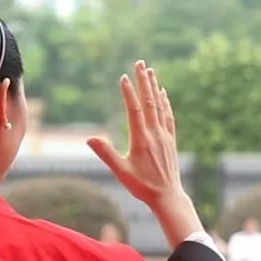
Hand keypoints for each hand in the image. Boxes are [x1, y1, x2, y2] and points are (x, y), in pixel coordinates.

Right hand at [88, 61, 197, 247]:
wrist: (167, 196)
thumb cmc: (142, 186)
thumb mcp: (121, 172)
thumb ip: (106, 154)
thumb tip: (90, 138)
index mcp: (141, 140)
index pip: (134, 110)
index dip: (129, 93)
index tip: (123, 77)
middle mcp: (155, 134)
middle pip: (149, 102)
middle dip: (144, 81)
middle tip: (140, 63)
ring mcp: (165, 136)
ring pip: (160, 106)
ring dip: (154, 87)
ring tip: (150, 71)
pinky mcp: (170, 141)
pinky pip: (168, 117)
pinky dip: (165, 103)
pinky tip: (163, 94)